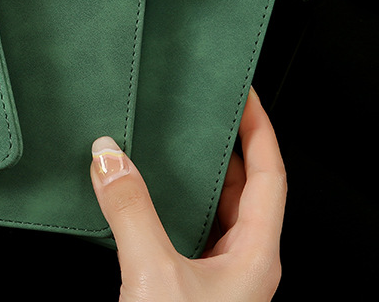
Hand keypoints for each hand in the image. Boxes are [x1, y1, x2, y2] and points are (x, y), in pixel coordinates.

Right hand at [91, 87, 285, 301]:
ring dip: (195, 180)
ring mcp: (218, 281)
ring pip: (214, 214)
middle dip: (225, 148)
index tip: (245, 96)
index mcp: (256, 256)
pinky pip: (186, 234)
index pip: (270, 176)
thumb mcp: (154, 272)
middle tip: (205, 113)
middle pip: (244, 191)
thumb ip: (131, 210)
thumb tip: (109, 156)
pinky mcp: (188, 290)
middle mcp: (244, 266)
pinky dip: (170, 207)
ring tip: (173, 147)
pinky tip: (145, 198)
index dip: (259, 130)